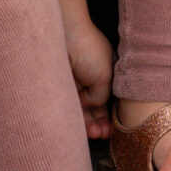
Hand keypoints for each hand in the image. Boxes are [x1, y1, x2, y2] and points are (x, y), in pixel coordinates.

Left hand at [63, 10, 115, 139]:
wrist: (63, 35)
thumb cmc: (88, 50)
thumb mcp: (106, 76)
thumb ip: (102, 97)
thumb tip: (92, 106)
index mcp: (105, 72)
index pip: (109, 99)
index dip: (111, 115)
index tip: (112, 129)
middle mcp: (89, 78)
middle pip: (95, 106)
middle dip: (100, 122)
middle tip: (102, 136)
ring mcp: (73, 82)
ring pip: (80, 109)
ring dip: (88, 124)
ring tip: (94, 135)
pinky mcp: (58, 86)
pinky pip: (66, 106)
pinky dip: (73, 118)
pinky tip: (81, 128)